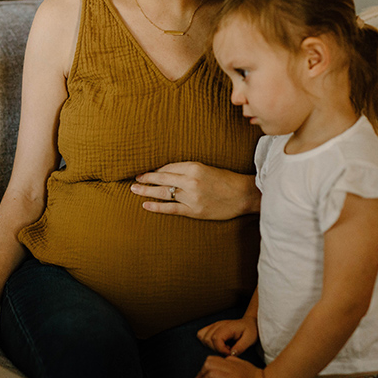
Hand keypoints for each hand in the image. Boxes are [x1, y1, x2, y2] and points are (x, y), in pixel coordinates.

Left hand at [130, 161, 259, 219]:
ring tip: (134, 189)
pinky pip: (171, 208)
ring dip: (147, 190)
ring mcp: (191, 196)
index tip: (146, 171)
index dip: (155, 170)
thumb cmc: (226, 180)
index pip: (168, 167)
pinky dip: (157, 207)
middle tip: (134, 179)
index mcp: (194, 166)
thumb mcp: (207, 168)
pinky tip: (145, 204)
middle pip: (162, 178)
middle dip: (146, 178)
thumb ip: (188, 169)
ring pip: (164, 193)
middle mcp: (190, 180)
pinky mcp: (194, 210)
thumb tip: (168, 172)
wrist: (244, 195)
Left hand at [195, 355, 275, 377]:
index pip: (213, 359)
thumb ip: (234, 360)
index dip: (204, 366)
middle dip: (201, 372)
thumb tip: (225, 358)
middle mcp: (231, 368)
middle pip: (209, 364)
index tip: (201, 373)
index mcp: (232, 361)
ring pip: (211, 374)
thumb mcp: (244, 364)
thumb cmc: (257, 377)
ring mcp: (232, 377)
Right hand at [197, 317, 257, 356]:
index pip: (216, 339)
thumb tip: (231, 354)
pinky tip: (218, 345)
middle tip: (228, 350)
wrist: (250, 323)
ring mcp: (214, 325)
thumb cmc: (251, 331)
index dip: (221, 349)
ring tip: (223, 347)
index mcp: (227, 327)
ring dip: (210, 346)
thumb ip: (240, 347)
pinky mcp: (212, 327)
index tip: (230, 353)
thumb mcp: (250, 340)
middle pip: (207, 339)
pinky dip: (206, 342)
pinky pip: (201, 334)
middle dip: (216, 349)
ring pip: (202, 337)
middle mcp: (218, 324)